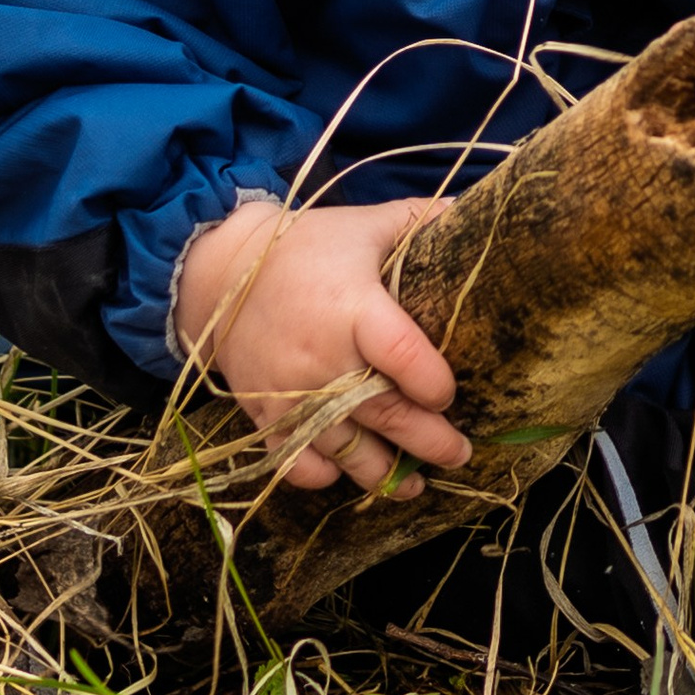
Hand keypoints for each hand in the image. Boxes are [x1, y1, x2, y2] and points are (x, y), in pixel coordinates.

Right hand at [172, 194, 470, 495]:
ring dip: (383, 475)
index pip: (402, 354)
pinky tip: (345, 476)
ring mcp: (290, 393)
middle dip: (429, 442)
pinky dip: (320, 476)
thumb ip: (420, 220)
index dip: (433, 381)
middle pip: (384, 414)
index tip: (451, 394)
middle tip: (461, 453)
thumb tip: (474, 210)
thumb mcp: (366, 224)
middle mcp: (323, 358)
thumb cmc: (308, 247)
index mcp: (353, 307)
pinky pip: (293, 462)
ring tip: (417, 485)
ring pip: (344, 450)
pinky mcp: (263, 415)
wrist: (219, 273)